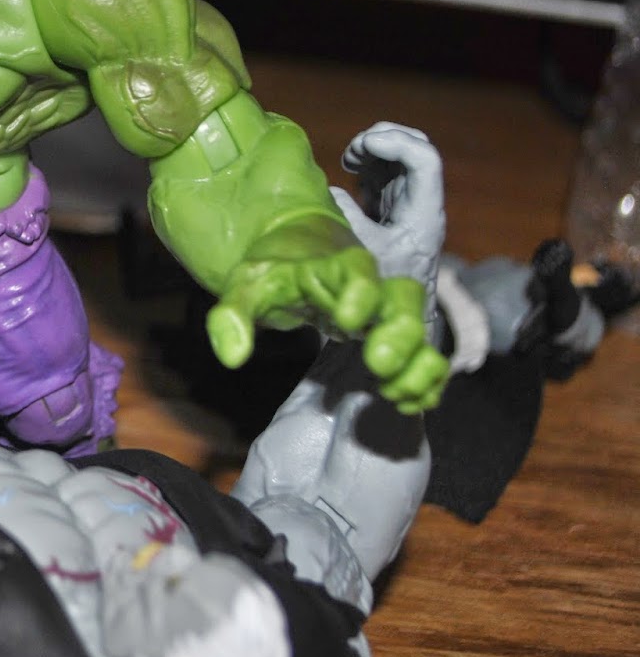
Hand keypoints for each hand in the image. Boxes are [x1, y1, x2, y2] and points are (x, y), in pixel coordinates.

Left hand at [207, 123, 451, 412]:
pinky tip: (410, 402)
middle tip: (377, 366)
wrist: (296, 254)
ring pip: (418, 325)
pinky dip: (425, 377)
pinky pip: (421, 352)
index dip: (359, 294)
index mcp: (333, 266)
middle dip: (399, 332)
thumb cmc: (271, 273)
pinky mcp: (392, 334)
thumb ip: (233, 316)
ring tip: (396, 393)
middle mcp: (369, 285)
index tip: (345, 323)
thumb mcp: (243, 287)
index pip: (358, 269)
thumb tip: (232, 357)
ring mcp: (385, 311)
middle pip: (403, 297)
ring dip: (417, 361)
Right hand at [328, 122, 444, 290]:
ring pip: (401, 153)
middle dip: (385, 137)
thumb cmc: (385, 292)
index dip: (397, 143)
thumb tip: (330, 192)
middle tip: (355, 150)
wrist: (396, 314)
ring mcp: (407, 199)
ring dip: (373, 147)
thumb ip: (347, 219)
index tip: (364, 146)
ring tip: (348, 159)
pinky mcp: (392, 203)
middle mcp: (421, 200)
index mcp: (423, 214)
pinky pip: (385, 168)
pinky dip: (367, 160)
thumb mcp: (362, 255)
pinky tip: (349, 168)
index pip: (425, 161)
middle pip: (417, 146)